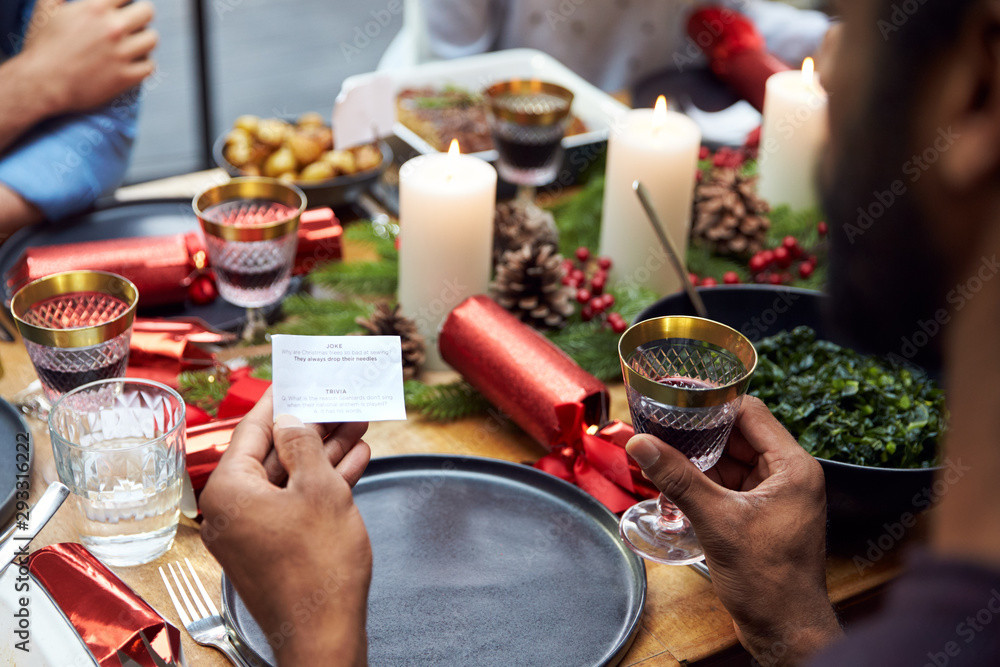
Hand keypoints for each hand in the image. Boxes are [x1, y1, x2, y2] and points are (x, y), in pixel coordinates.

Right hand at [20, 0, 157, 114]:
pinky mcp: (126, 77)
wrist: (41, 84)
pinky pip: (150, 66)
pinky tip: (132, 64)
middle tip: (132, 25)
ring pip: (152, 39)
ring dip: (143, 41)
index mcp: (95, 8)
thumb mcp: (46, 8)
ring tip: (132, 45)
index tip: (123, 7)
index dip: (126, 1)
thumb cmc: (42, 46)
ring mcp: (121, 54)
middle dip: (140, 16)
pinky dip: (143, 64)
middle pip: (147, 12)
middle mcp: (112, 28)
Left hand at [200, 389, 371, 665]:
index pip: (253, 429)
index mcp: (230, 491)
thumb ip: (303, 444)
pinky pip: (297, 502)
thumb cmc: (318, 566)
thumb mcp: (318, 488)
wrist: (325, 632)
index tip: (295, 377)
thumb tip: (291, 420)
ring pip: (290, 477)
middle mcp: (234, 510)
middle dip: (311, 425)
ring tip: (356, 421)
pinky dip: (324, 482)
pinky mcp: (276, 547)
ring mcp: (255, 531)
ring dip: (324, 450)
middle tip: (336, 399)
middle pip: (274, 452)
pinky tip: (355, 459)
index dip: (280, 399)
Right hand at [626, 396, 841, 666]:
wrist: (783, 630)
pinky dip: (704, 482)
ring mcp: (775, 496)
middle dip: (699, 433)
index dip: (714, 403)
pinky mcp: (761, 515)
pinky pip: (729, 485)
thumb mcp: (717, 521)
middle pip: (738, 435)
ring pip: (730, 461)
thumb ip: (678, 478)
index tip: (678, 399)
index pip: (751, 414)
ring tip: (661, 452)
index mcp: (793, 467)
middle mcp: (788, 476)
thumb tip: (642, 445)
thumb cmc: (768, 581)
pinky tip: (675, 483)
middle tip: (661, 425)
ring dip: (698, 459)